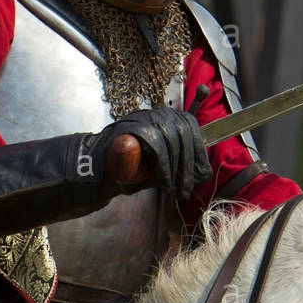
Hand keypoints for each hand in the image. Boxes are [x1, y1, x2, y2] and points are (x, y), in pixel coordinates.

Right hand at [88, 108, 211, 201]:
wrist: (99, 168)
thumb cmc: (131, 167)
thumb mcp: (160, 162)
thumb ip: (180, 160)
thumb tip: (204, 173)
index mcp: (164, 116)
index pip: (189, 123)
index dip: (199, 149)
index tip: (203, 172)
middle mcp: (153, 112)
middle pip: (183, 131)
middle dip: (189, 163)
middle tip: (188, 187)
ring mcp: (141, 118)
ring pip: (172, 139)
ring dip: (178, 169)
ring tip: (178, 190)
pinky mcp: (130, 129)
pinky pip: (157, 147)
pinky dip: (164, 169)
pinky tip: (165, 184)